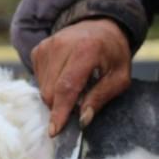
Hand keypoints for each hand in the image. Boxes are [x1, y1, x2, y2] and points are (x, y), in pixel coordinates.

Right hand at [31, 18, 131, 135]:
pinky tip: (64, 79)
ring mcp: (47, 46)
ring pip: (42, 88)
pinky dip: (51, 87)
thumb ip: (101, 98)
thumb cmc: (113, 55)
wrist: (101, 28)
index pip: (67, 87)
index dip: (60, 112)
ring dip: (56, 98)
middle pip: (51, 91)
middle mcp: (62, 45)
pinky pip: (39, 80)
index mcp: (86, 50)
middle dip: (61, 107)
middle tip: (78, 105)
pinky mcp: (39, 50)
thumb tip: (83, 119)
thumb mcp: (120, 78)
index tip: (55, 131)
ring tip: (75, 88)